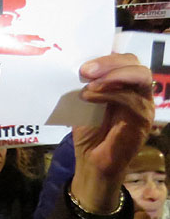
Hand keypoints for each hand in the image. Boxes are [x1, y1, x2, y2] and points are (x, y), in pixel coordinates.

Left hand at [72, 53, 154, 212]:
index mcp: (125, 83)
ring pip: (139, 77)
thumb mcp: (84, 103)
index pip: (125, 59)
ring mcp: (145, 104)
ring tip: (87, 87)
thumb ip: (85, 85)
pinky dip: (111, 94)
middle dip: (110, 63)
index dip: (106, 57)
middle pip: (135, 63)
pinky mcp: (144, 120)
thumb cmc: (88, 131)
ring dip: (110, 78)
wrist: (92, 161)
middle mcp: (139, 91)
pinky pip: (134, 100)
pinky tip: (90, 97)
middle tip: (85, 71)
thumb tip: (74, 67)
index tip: (82, 64)